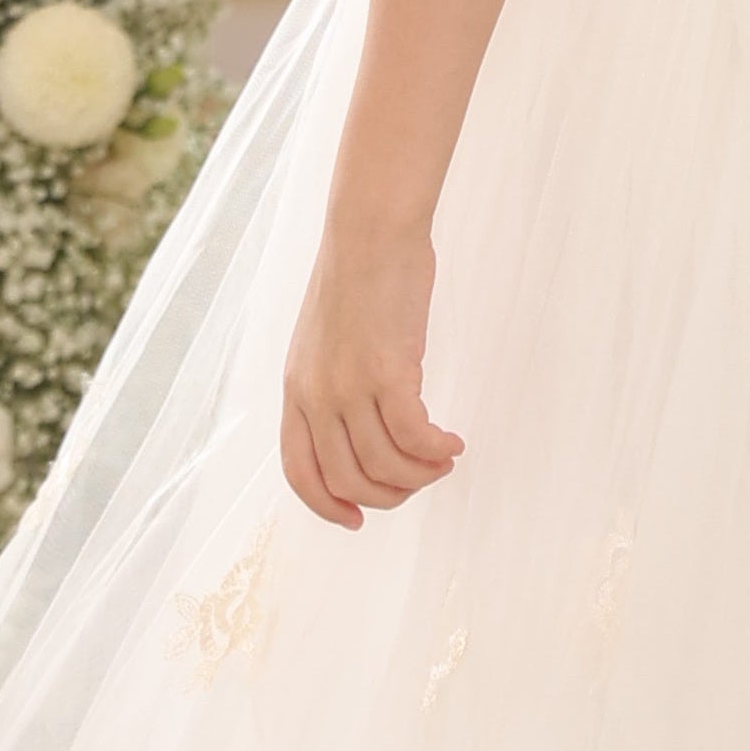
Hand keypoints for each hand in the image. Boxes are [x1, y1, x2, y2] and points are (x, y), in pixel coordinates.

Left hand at [281, 215, 462, 528]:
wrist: (371, 233)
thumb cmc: (359, 278)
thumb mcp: (325, 341)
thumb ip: (332, 384)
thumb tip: (360, 427)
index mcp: (296, 391)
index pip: (301, 471)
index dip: (327, 505)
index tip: (357, 518)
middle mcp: (316, 396)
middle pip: (347, 479)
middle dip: (388, 495)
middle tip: (420, 482)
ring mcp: (349, 386)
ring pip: (385, 465)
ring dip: (420, 475)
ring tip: (444, 460)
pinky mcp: (388, 372)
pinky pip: (414, 437)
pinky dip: (436, 451)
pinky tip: (453, 443)